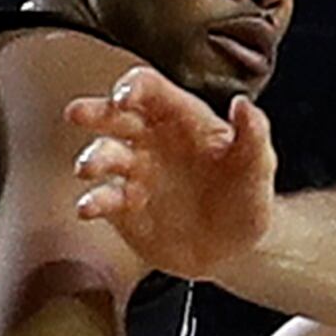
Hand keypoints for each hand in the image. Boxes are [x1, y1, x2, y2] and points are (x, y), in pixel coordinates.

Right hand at [67, 67, 279, 275]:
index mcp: (180, 118)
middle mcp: (150, 140)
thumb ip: (253, 135)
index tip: (124, 96)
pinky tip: (88, 207)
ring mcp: (134, 173)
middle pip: (114, 115)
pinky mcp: (124, 207)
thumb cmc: (246, 198)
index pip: (150, 89)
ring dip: (92, 158)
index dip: (133, 86)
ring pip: (103, 154)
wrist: (236, 248)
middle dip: (94, 112)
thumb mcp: (258, 168)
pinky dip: (92, 201)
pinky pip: (103, 199)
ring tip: (87, 168)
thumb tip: (244, 104)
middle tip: (77, 114)